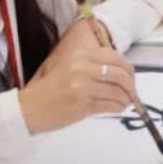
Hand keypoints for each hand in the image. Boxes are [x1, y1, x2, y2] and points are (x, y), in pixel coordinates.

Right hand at [21, 20, 136, 134]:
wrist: (30, 108)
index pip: (115, 57)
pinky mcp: (83, 105)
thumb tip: (124, 73)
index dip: (129, 69)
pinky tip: (117, 108)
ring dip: (126, 99)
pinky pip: (110, 105)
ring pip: (118, 91)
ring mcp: (83, 87)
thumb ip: (94, 66)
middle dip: (131, 85)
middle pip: (120, 74)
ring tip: (125, 102)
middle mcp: (83, 68)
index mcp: (80, 55)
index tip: (131, 78)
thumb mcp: (71, 66)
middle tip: (132, 93)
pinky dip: (118, 107)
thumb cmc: (52, 88)